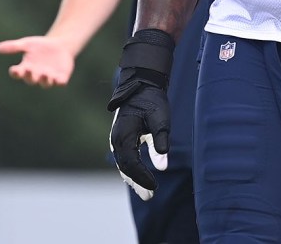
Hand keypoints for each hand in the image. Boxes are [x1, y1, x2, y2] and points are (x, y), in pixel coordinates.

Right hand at [0, 36, 74, 86]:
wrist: (61, 45)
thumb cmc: (41, 46)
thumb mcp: (27, 44)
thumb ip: (14, 46)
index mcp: (26, 69)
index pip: (18, 73)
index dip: (15, 72)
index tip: (14, 69)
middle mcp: (36, 75)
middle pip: (31, 79)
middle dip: (29, 76)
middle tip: (29, 70)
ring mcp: (49, 77)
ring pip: (46, 83)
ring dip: (45, 80)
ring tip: (44, 74)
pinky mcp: (61, 77)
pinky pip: (60, 83)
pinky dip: (60, 82)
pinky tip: (60, 80)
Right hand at [106, 29, 174, 200]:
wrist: (142, 84)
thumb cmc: (151, 99)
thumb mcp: (160, 117)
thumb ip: (161, 140)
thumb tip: (163, 166)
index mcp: (122, 136)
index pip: (130, 164)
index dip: (141, 177)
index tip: (154, 186)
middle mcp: (117, 140)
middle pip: (125, 168)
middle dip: (137, 182)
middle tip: (150, 196)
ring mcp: (119, 140)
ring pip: (125, 165)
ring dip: (135, 178)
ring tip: (147, 192)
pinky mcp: (125, 138)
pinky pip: (128, 158)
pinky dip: (135, 169)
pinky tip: (143, 178)